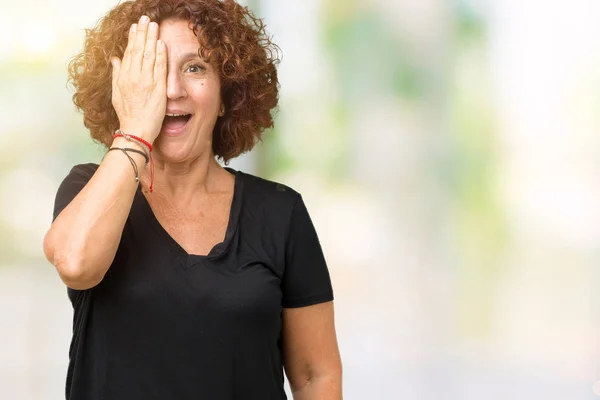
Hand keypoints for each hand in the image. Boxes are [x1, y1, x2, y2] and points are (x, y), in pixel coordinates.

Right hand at [110, 15, 165, 143]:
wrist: (136, 130)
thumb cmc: (127, 115)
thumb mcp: (117, 93)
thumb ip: (116, 75)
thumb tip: (115, 59)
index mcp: (124, 77)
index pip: (129, 52)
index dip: (133, 37)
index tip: (135, 26)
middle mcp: (133, 77)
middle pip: (138, 49)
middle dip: (142, 32)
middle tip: (146, 18)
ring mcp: (145, 81)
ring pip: (148, 55)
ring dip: (151, 38)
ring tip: (154, 25)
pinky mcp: (157, 88)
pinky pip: (159, 68)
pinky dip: (160, 54)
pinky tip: (161, 43)